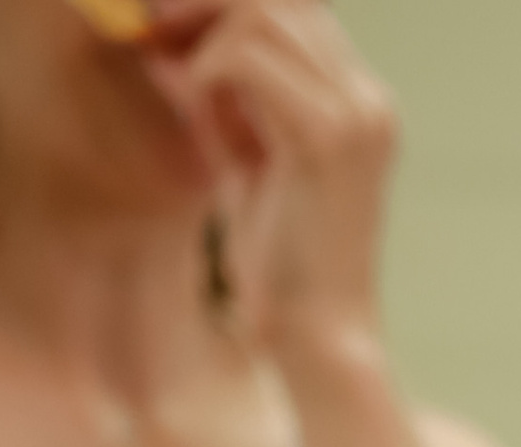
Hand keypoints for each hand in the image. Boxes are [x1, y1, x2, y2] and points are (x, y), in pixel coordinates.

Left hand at [144, 1, 398, 374]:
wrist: (318, 339)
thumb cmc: (282, 268)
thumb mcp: (253, 164)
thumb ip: (232, 105)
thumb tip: (179, 46)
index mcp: (362, 104)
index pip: (296, 7)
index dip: (224, 3)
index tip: (166, 23)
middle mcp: (369, 100)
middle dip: (204, 2)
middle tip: (151, 30)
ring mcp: (357, 115)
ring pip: (262, 11)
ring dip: (201, 31)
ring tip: (170, 68)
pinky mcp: (329, 138)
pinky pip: (247, 56)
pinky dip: (208, 68)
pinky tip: (196, 105)